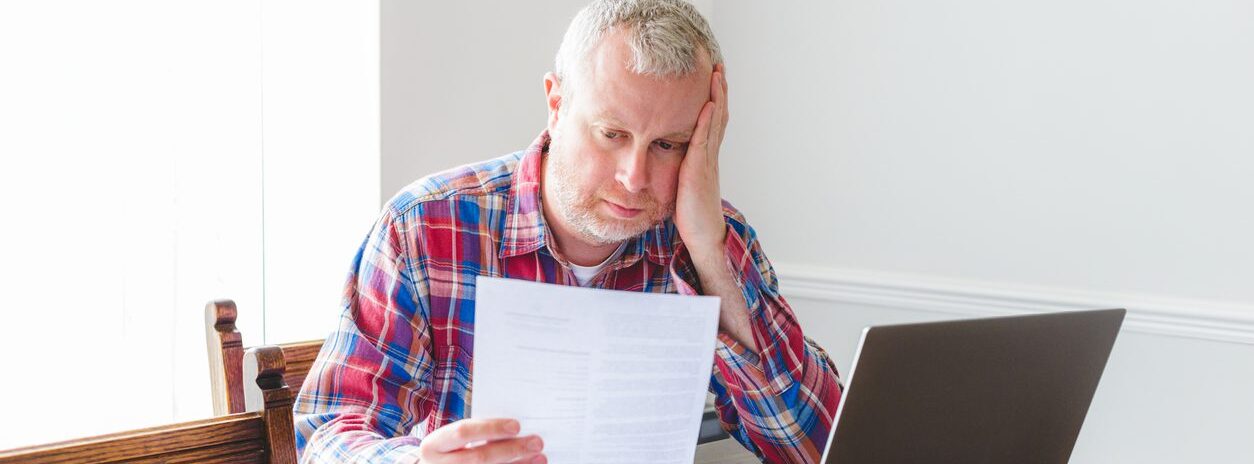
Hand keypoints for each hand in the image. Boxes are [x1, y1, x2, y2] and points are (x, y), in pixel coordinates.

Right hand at [416, 418, 545, 463]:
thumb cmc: (450, 451)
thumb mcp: (454, 440)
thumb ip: (477, 433)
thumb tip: (515, 428)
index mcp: (433, 445)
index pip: (463, 432)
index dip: (490, 428)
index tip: (516, 425)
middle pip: (480, 457)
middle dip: (511, 449)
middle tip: (536, 442)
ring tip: (540, 457)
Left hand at [674, 63, 729, 257]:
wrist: (702, 235)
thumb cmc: (689, 213)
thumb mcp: (680, 182)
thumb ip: (677, 166)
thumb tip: (661, 152)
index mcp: (703, 156)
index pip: (710, 120)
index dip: (712, 98)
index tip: (711, 77)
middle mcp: (708, 154)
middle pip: (717, 114)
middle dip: (718, 90)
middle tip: (718, 65)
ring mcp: (706, 160)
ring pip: (714, 122)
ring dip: (716, 96)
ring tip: (717, 74)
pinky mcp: (699, 169)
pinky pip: (704, 140)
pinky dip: (707, 120)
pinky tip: (708, 104)